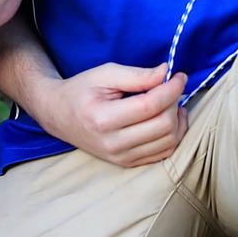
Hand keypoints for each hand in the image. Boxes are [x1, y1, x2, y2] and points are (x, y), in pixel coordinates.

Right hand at [40, 63, 188, 167]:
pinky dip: (173, 135)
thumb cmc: (81, 90)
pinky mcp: (127, 163)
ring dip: (178, 120)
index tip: (178, 75)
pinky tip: (169, 119)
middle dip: (175, 102)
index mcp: (103, 119)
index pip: (150, 106)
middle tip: (171, 88)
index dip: (171, 89)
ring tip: (171, 102)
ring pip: (168, 141)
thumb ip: (137, 75)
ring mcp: (120, 157)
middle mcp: (113, 143)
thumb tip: (166, 73)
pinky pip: (163, 153)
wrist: (59, 115)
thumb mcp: (105, 74)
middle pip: (163, 125)